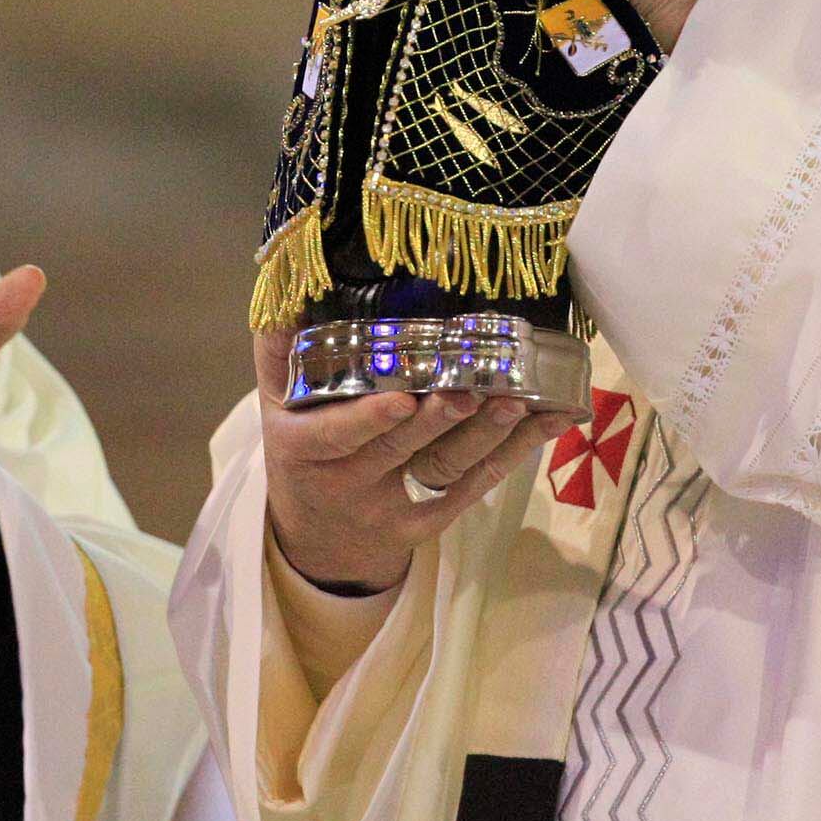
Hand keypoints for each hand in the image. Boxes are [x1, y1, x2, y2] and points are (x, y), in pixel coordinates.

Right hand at [255, 328, 575, 594]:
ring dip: (486, 436)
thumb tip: (285, 283)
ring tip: (519, 402)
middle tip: (471, 390)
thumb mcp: (276, 406)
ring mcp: (392, 505)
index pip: (336, 436)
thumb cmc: (302, 449)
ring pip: (443, 469)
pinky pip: (471, 488)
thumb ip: (277, 348)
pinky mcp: (428, 519)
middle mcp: (349, 482)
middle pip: (399, 450)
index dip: (368, 420)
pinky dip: (510, 455)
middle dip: (437, 421)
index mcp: (305, 449)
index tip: (401, 397)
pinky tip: (544, 423)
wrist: (319, 537)